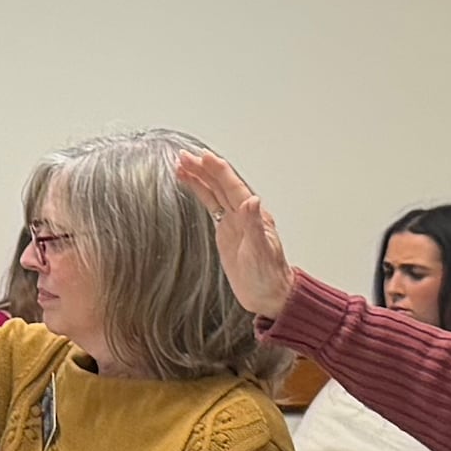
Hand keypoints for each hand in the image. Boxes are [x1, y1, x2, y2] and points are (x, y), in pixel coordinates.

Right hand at [170, 147, 294, 320]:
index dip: (217, 170)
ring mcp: (234, 222)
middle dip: (203, 168)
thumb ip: (255, 226)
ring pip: (214, 192)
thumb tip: (252, 200)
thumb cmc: (268, 276)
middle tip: (184, 155)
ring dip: (200, 176)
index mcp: (253, 216)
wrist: (268, 295)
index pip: (232, 186)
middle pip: (221, 184)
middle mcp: (244, 214)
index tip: (202, 156)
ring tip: (182, 164)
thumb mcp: (261, 252)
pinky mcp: (226, 231)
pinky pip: (211, 206)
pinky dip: (201, 193)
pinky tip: (191, 184)